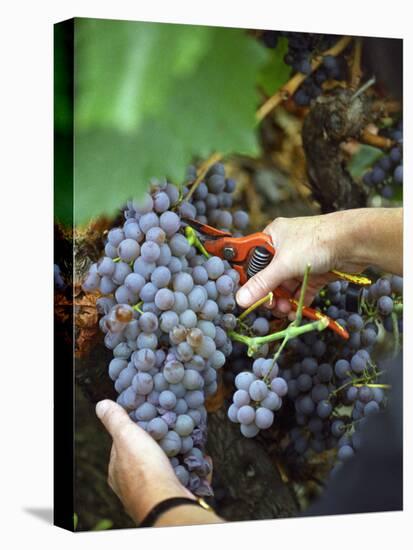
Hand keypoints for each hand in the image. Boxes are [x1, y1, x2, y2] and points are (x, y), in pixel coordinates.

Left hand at [95, 399, 193, 523]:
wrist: (168, 502)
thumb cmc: (144, 469)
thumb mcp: (126, 436)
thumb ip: (115, 420)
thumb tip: (103, 405)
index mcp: (118, 470)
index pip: (123, 444)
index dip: (134, 429)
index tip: (147, 417)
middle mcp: (134, 484)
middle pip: (147, 456)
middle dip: (160, 442)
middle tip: (172, 427)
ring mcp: (156, 491)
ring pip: (168, 468)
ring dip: (181, 454)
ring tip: (189, 439)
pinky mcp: (176, 496)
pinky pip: (188, 478)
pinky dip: (195, 468)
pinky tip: (203, 459)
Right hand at [236, 214, 365, 313]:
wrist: (355, 242)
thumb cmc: (316, 241)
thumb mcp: (283, 264)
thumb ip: (262, 283)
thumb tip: (240, 299)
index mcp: (273, 236)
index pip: (253, 260)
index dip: (249, 279)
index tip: (247, 296)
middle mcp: (285, 248)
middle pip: (270, 276)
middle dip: (270, 294)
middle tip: (271, 307)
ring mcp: (302, 260)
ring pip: (286, 286)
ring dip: (283, 300)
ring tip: (284, 311)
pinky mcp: (316, 272)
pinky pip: (302, 290)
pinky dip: (298, 302)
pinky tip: (294, 313)